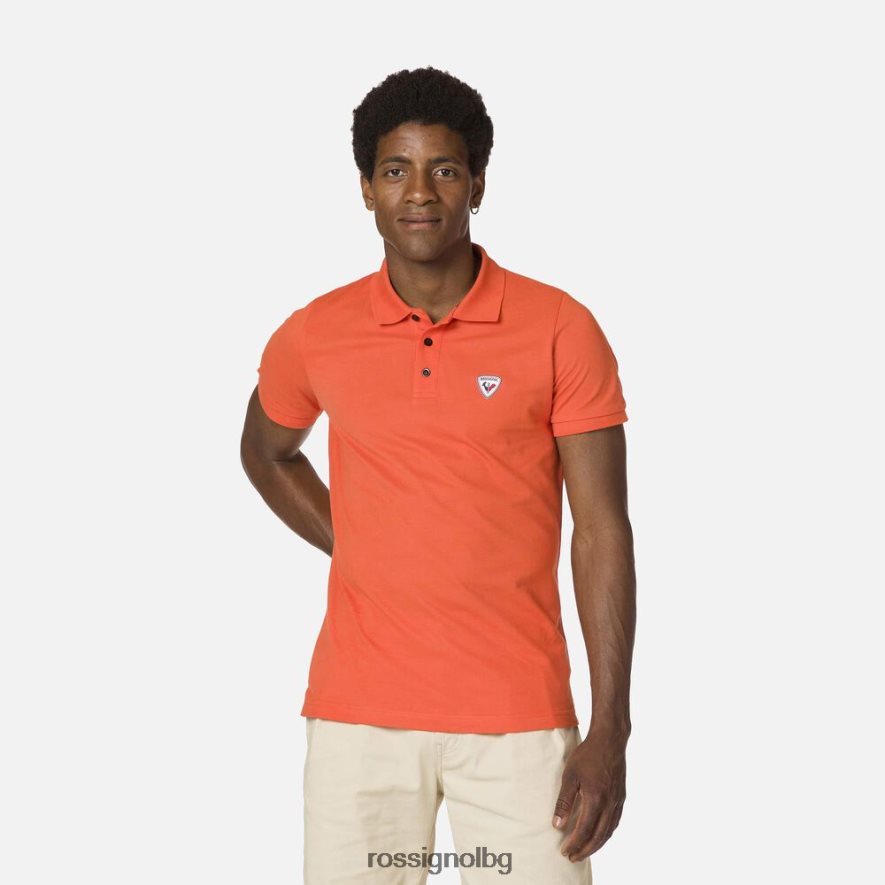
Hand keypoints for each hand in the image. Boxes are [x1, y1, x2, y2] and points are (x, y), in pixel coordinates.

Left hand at [552, 729, 626, 861]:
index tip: (564, 851)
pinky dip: (606, 833)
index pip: (584, 830)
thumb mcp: (570, 775)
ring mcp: (617, 801)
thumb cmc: (587, 755)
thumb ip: (564, 801)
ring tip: (585, 850)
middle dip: (585, 850)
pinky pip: (615, 822)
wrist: (610, 740)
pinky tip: (600, 834)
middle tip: (573, 857)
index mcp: (595, 799)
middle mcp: (609, 804)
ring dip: (596, 845)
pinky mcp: (621, 797)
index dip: (574, 844)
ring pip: (608, 832)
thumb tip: (557, 825)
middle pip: (598, 836)